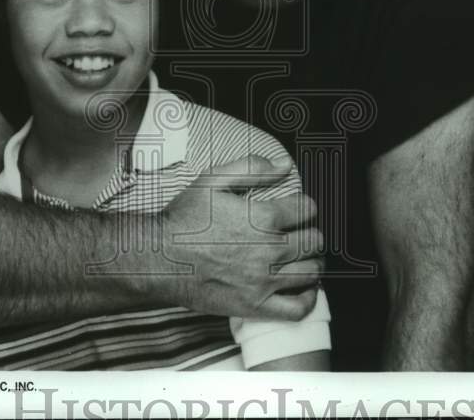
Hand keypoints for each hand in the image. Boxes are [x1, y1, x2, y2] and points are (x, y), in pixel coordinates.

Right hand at [157, 156, 323, 320]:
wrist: (159, 259)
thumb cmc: (184, 220)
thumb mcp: (212, 180)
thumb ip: (252, 168)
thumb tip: (285, 164)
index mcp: (262, 217)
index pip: (307, 209)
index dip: (305, 206)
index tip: (297, 209)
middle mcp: (269, 250)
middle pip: (314, 241)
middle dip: (311, 232)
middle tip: (300, 233)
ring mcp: (263, 281)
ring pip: (312, 272)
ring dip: (313, 261)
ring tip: (302, 257)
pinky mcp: (255, 306)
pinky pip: (298, 309)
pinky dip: (308, 298)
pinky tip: (301, 287)